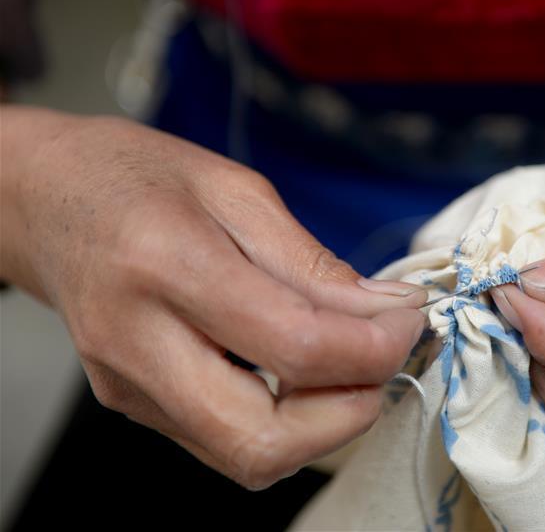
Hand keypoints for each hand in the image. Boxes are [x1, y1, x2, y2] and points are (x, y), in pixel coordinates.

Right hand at [1, 107, 426, 487]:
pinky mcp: (133, 405)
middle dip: (350, 412)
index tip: (407, 320)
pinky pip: (225, 441)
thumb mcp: (238, 190)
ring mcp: (129, 386)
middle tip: (380, 358)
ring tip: (345, 362)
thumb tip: (387, 311)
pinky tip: (299, 370)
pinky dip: (285, 420)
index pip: (295, 345)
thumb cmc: (139, 178)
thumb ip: (315, 263)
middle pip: (263, 438)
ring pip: (246, 457)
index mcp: (168, 266)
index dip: (374, 347)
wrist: (46, 200)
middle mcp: (138, 342)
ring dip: (321, 425)